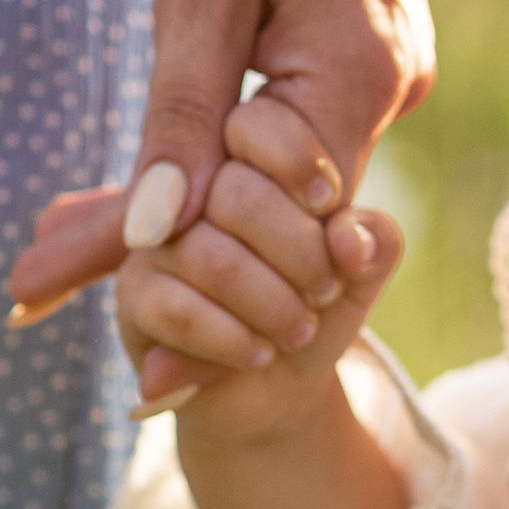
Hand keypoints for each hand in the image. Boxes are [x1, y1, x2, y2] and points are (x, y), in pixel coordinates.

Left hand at [7, 0, 432, 392]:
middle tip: (37, 294)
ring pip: (276, 171)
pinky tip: (143, 178)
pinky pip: (287, 121)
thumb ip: (181, 112)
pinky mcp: (360, 34)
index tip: (107, 354)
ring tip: (55, 251)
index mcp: (355, 83)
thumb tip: (157, 234)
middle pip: (277, 215)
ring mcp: (382, 61)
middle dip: (173, 261)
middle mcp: (389, 85)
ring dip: (185, 207)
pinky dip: (217, 152)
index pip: (277, 233)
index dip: (190, 288)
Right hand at [117, 92, 404, 443]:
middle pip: (238, 196)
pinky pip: (177, 309)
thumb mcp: (364, 267)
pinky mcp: (135, 292)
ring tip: (301, 329)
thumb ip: (373, 239)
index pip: (257, 125)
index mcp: (246, 153)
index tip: (333, 215)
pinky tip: (260, 352)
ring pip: (212, 259)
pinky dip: (232, 339)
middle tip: (326, 290)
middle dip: (301, 256)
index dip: (303, 170)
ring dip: (272, 306)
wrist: (279, 383)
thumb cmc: (319, 305)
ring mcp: (158, 235)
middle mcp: (193, 183)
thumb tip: (345, 242)